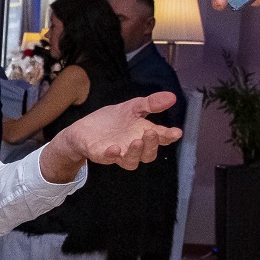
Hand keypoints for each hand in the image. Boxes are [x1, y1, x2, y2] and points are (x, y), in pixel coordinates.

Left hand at [46, 92, 181, 178]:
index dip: (169, 137)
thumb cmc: (111, 121)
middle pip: (148, 154)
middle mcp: (133, 148)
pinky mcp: (100, 154)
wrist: (83, 129)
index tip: (176, 132)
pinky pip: (108, 159)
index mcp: (143, 134)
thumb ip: (150, 104)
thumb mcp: (132, 107)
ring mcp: (117, 154)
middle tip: (150, 132)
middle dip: (152, 144)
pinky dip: (111, 155)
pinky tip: (114, 148)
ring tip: (136, 141)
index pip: (160, 138)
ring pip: (131, 162)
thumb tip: (172, 97)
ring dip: (135, 153)